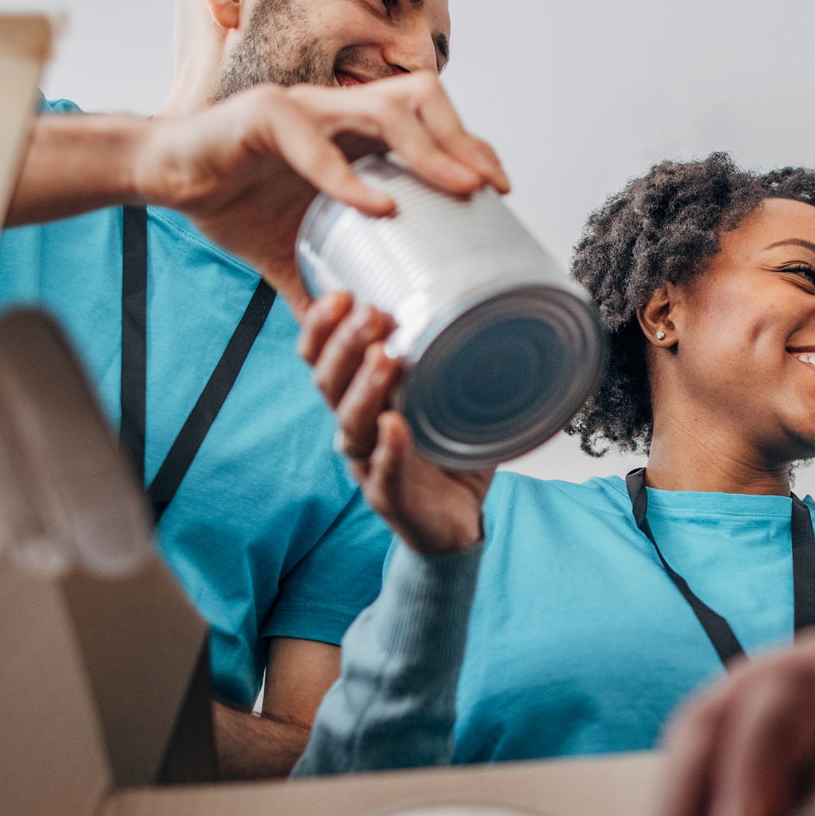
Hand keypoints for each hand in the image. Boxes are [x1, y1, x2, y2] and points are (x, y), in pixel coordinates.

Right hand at [130, 72, 507, 312]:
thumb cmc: (230, 198)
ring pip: (381, 108)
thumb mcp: (295, 249)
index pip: (429, 118)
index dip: (468, 145)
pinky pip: (312, 142)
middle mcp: (335, 107)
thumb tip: (365, 330)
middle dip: (462, 140)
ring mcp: (302, 107)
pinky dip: (347, 176)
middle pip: (421, 98)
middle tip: (489, 189)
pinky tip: (377, 207)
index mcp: (351, 129)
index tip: (498, 188)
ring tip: (458, 189)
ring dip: (426, 150)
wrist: (162, 177)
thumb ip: (332, 277)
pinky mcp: (261, 117)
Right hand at [299, 291, 492, 555]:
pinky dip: (388, 450)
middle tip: (371, 315)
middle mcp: (357, 427)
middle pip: (329, 383)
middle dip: (346, 345)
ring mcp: (369, 463)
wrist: (454, 521)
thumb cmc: (445, 455)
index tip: (340, 294)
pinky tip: (394, 427)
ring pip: (350, 424)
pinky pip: (383, 475)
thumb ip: (459, 354)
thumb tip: (492, 298)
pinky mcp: (389, 498)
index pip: (322, 357)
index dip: (322, 327)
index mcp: (362, 397)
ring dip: (364, 388)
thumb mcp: (450, 396)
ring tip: (384, 359)